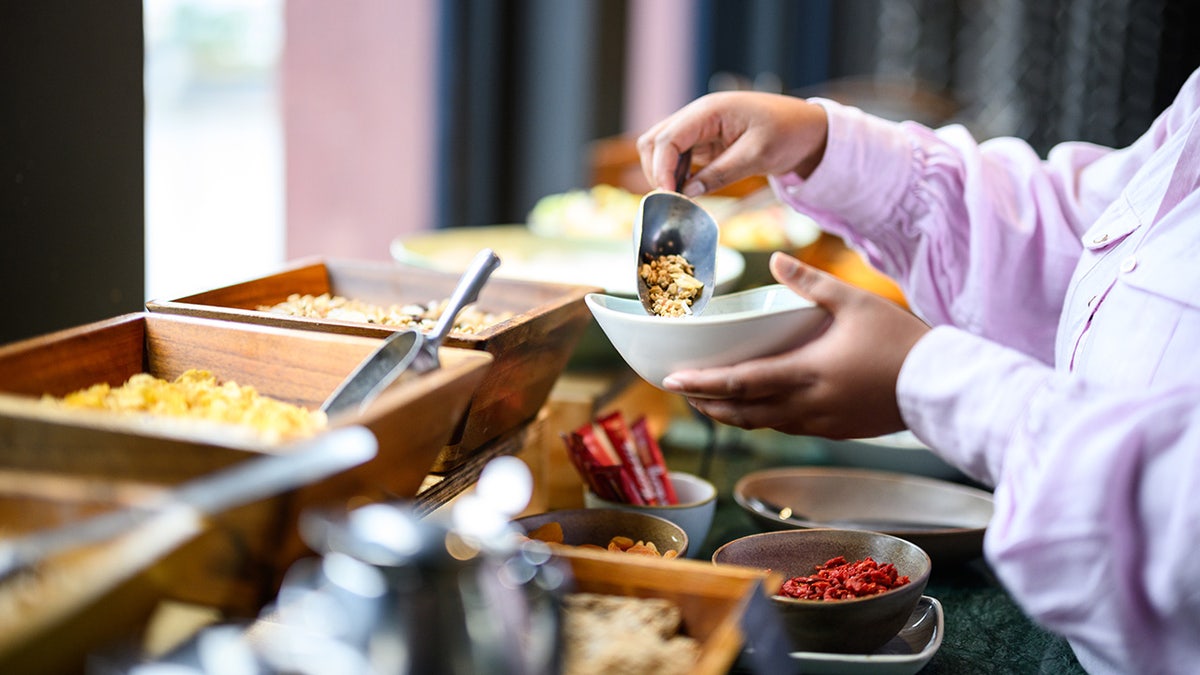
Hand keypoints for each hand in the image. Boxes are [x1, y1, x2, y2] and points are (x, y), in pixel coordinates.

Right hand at [636, 91, 827, 195]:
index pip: (667, 139)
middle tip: (672, 200)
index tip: (668, 197)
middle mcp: (697, 116)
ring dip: (664, 174)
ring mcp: (698, 129)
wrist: (807, 129)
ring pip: (661, 149)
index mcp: (709, 111)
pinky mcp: (704, 142)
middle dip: (656, 171)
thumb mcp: (757, 156)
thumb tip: (687, 193)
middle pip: (654, 141)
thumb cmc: (787, 134)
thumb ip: (721, 174)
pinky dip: (676, 175)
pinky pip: (677, 158)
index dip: (661, 169)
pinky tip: (689, 193)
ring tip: (681, 199)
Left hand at [661, 253, 929, 438]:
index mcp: (806, 373)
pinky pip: (787, 427)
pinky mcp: (834, 429)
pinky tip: (756, 407)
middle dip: (706, 404)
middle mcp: (807, 405)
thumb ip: (811, 282)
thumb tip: (776, 258)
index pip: (741, 382)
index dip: (702, 384)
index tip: (672, 380)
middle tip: (680, 392)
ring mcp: (820, 422)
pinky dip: (762, 419)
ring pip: (762, 424)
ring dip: (731, 414)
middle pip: (742, 412)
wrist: (942, 385)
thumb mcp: (855, 301)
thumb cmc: (901, 340)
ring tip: (708, 401)